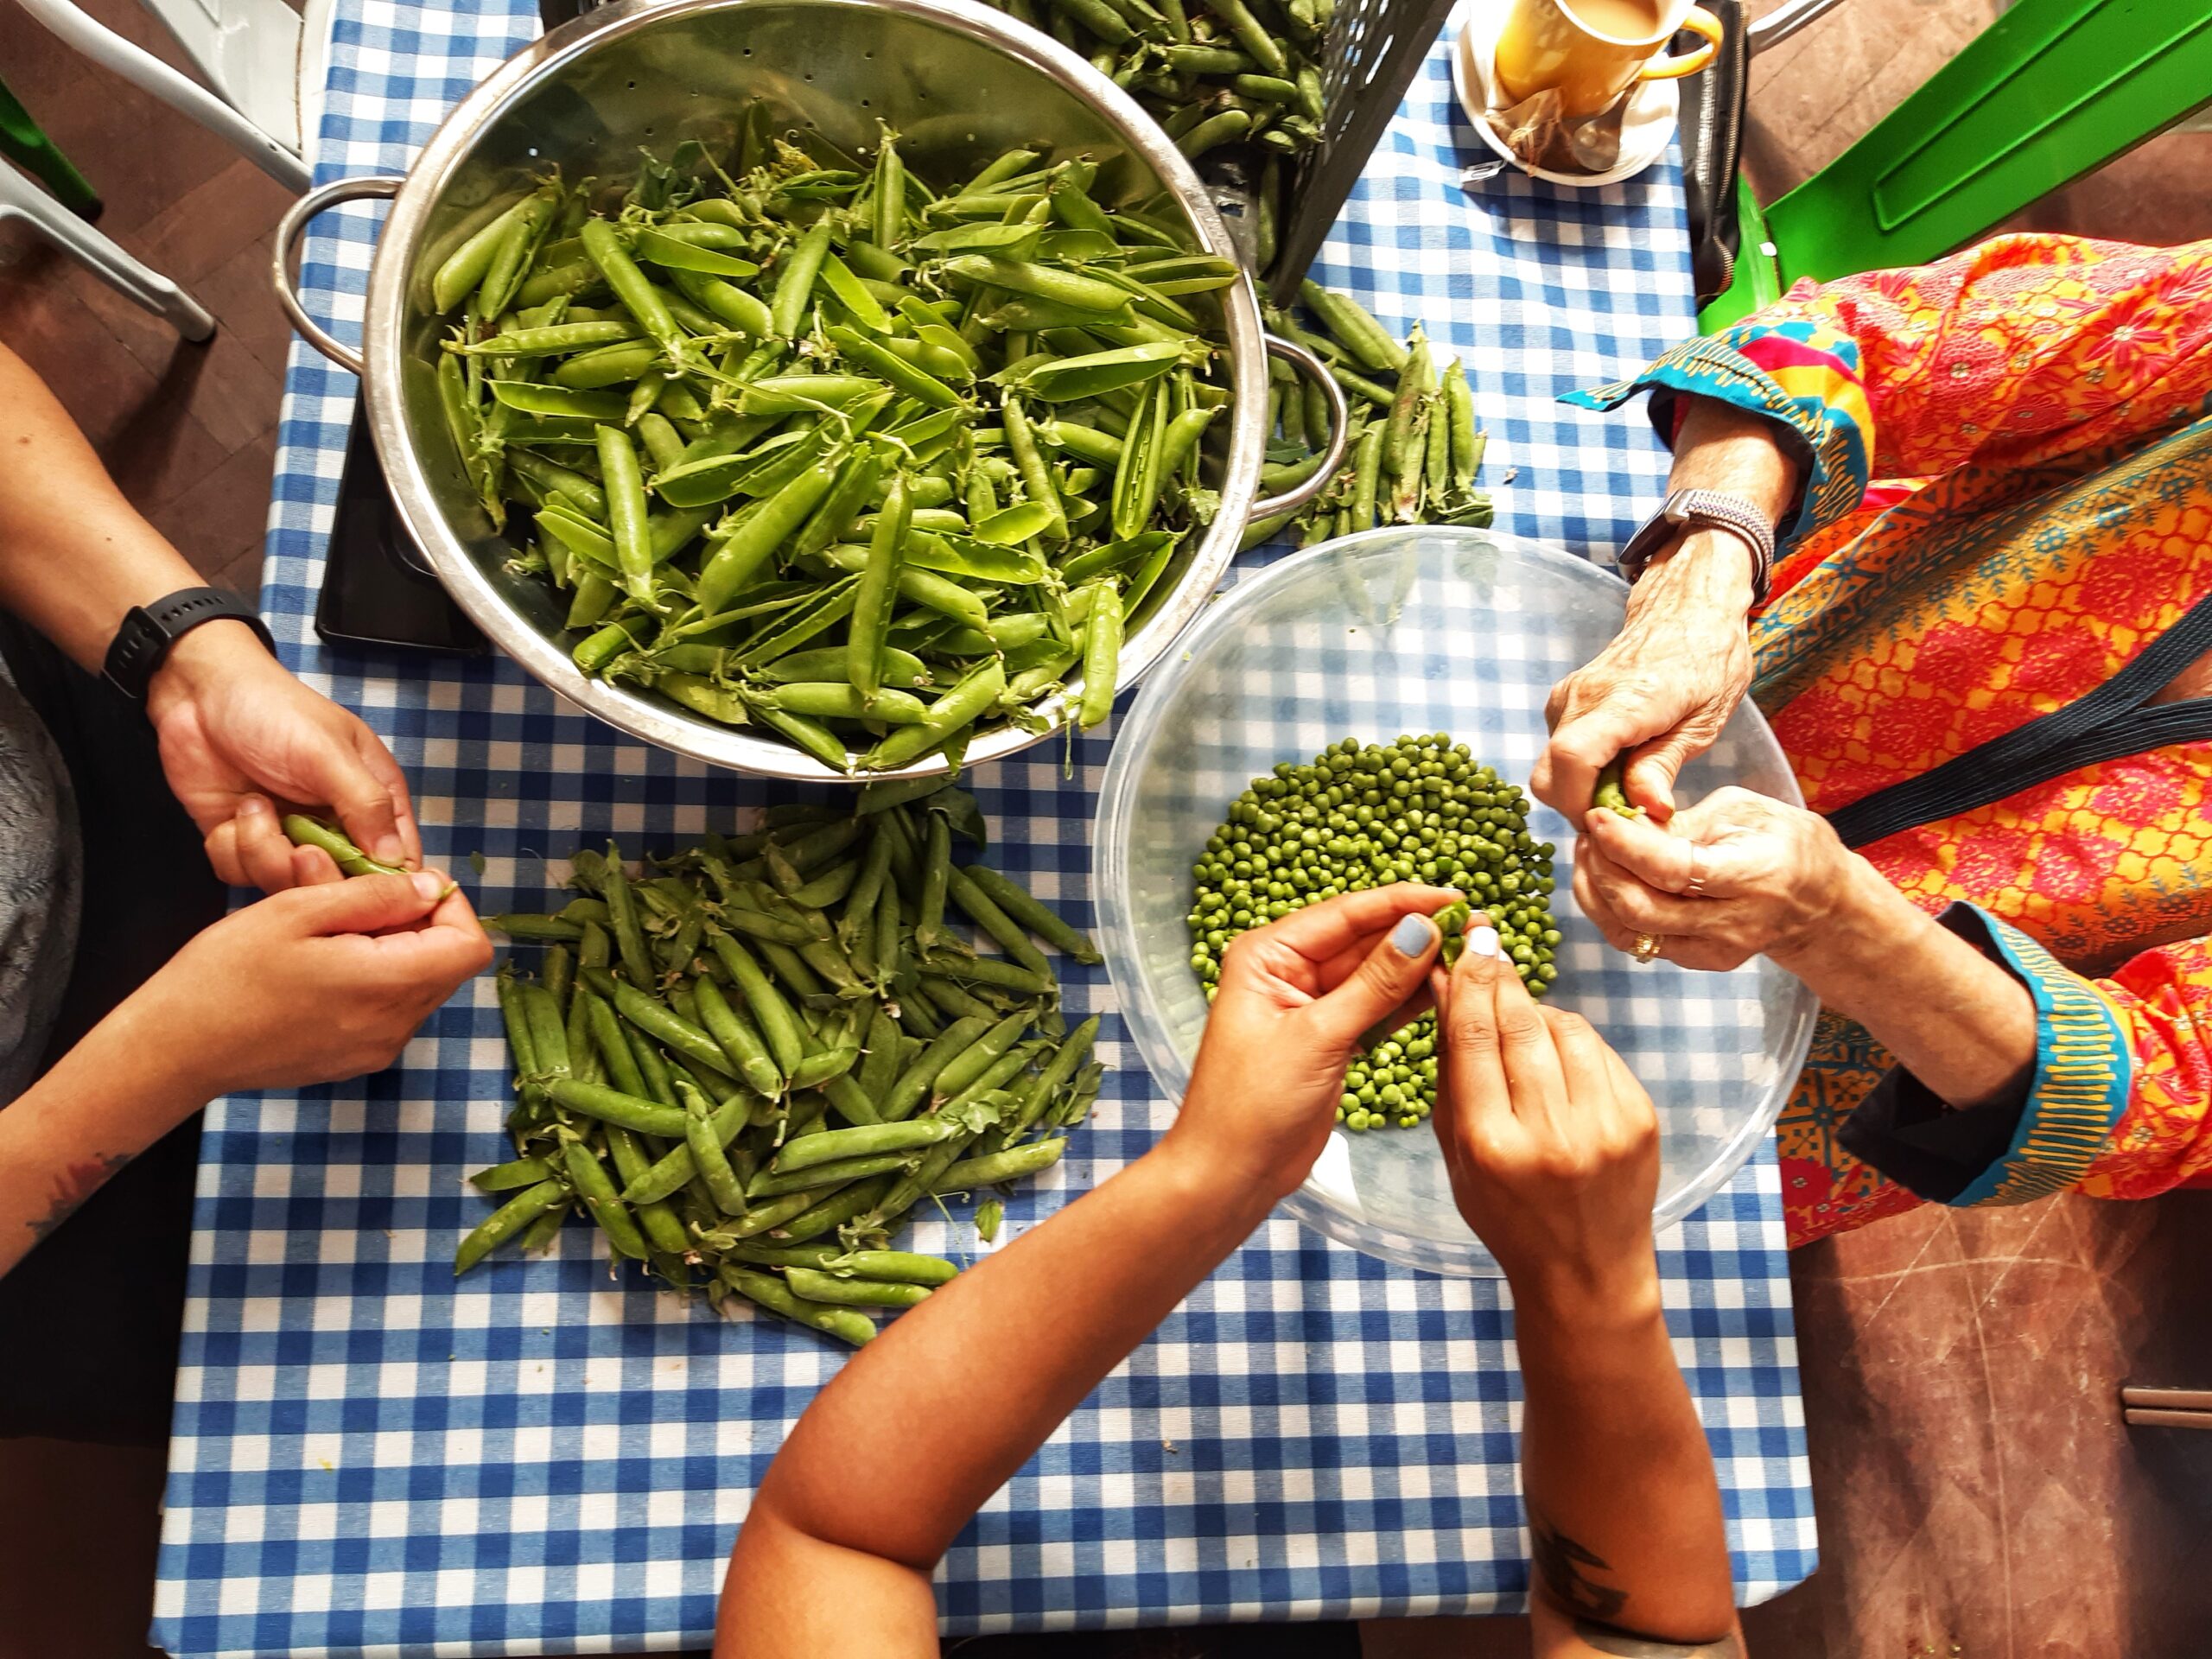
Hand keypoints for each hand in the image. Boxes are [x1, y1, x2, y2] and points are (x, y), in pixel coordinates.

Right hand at [125, 870, 491, 1095]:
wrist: (175, 1047)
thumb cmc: (227, 972)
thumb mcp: (299, 911)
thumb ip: (376, 896)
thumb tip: (431, 889)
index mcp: (388, 987)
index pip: (470, 946)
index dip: (450, 907)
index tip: (405, 885)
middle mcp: (395, 1028)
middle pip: (447, 966)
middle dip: (416, 924)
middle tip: (357, 898)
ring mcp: (376, 1051)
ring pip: (418, 987)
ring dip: (392, 949)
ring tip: (331, 929)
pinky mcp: (354, 1061)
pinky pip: (389, 1011)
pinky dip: (373, 980)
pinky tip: (322, 964)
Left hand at [145, 622, 420, 891]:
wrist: (199, 692)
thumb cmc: (274, 708)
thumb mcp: (329, 754)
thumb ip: (367, 806)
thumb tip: (396, 861)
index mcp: (374, 802)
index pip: (398, 863)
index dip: (384, 887)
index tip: (357, 890)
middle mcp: (335, 826)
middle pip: (341, 887)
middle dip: (313, 875)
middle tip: (299, 848)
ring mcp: (289, 837)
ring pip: (287, 886)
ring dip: (263, 854)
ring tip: (254, 807)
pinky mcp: (245, 842)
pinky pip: (242, 876)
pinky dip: (231, 851)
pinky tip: (234, 814)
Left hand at [1170, 884, 1459, 1202]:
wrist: (1231, 1173)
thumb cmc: (1251, 1105)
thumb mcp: (1318, 1037)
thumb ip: (1375, 984)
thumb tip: (1422, 930)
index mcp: (1268, 954)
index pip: (1346, 913)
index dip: (1403, 903)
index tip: (1454, 897)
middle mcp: (1288, 970)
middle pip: (1365, 939)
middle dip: (1418, 932)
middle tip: (1477, 926)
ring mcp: (1312, 1005)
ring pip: (1376, 974)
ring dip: (1420, 966)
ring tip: (1473, 953)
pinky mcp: (1331, 1038)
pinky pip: (1377, 1007)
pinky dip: (1409, 1001)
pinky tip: (1448, 990)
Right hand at [1431, 924, 1659, 1307]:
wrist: (1585, 1271)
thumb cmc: (1507, 1215)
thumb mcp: (1458, 1154)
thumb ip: (1452, 1074)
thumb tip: (1444, 992)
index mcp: (1492, 1145)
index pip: (1474, 1038)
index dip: (1468, 981)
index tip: (1467, 944)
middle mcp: (1550, 1134)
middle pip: (1521, 1024)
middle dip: (1501, 978)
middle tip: (1488, 946)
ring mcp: (1603, 1127)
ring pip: (1566, 1028)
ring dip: (1538, 1010)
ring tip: (1522, 1014)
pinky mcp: (1640, 1121)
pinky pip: (1600, 1052)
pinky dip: (1574, 1040)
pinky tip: (1558, 1051)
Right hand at [1529, 530, 1753, 823]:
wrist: (1687, 609)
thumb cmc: (1707, 660)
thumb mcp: (1703, 720)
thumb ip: (1664, 766)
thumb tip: (1646, 811)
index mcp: (1624, 700)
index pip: (1572, 759)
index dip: (1583, 804)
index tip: (1616, 822)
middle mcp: (1583, 697)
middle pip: (1549, 775)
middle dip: (1580, 808)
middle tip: (1627, 814)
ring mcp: (1568, 697)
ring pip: (1551, 768)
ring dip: (1582, 790)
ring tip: (1630, 784)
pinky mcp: (1564, 701)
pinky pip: (1558, 751)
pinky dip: (1581, 771)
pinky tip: (1619, 764)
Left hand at [1573, 785, 1861, 971]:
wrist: (1822, 904)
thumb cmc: (1785, 843)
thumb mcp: (1744, 811)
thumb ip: (1683, 821)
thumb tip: (1624, 824)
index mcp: (1752, 875)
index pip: (1672, 870)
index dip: (1625, 844)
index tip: (1596, 816)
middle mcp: (1731, 922)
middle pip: (1640, 908)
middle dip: (1600, 868)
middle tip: (1587, 833)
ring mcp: (1712, 950)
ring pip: (1629, 930)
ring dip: (1595, 890)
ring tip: (1589, 852)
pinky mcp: (1696, 961)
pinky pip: (1636, 940)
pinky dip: (1607, 909)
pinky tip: (1603, 877)